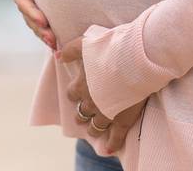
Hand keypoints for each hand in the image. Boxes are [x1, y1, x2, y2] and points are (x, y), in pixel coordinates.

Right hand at [10, 0, 56, 49]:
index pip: (22, 0)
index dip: (31, 12)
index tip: (43, 21)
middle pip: (29, 17)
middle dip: (39, 30)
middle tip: (52, 40)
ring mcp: (36, 5)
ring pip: (38, 24)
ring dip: (46, 36)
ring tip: (57, 46)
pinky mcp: (46, 9)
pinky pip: (47, 24)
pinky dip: (53, 34)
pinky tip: (62, 44)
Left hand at [59, 35, 148, 153]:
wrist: (135, 57)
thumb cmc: (110, 47)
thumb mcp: (85, 42)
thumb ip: (70, 50)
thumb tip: (57, 56)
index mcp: (81, 85)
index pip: (72, 94)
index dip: (76, 93)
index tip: (80, 91)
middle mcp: (90, 102)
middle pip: (81, 113)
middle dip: (83, 113)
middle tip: (86, 113)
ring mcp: (106, 113)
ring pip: (95, 127)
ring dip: (93, 129)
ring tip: (95, 129)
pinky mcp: (123, 120)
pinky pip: (115, 137)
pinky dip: (112, 144)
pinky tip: (109, 149)